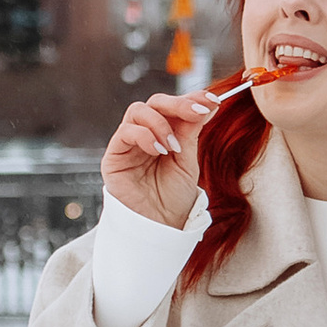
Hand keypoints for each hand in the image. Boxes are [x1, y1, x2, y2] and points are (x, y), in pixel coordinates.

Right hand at [100, 92, 213, 230]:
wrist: (159, 227)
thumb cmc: (173, 198)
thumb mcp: (188, 160)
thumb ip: (191, 131)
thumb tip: (207, 103)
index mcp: (164, 133)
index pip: (173, 106)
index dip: (191, 99)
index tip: (212, 100)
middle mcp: (145, 134)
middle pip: (155, 102)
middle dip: (178, 104)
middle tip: (198, 112)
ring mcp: (128, 144)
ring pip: (138, 111)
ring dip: (161, 123)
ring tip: (174, 147)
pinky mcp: (114, 156)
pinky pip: (125, 132)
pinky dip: (144, 135)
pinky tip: (159, 151)